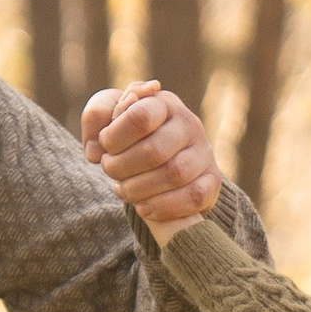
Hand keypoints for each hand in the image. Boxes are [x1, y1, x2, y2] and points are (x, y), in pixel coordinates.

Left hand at [82, 81, 221, 234]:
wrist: (159, 159)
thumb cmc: (129, 134)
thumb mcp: (108, 115)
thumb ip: (97, 116)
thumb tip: (98, 145)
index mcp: (163, 103)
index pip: (140, 116)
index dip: (114, 138)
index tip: (105, 146)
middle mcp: (189, 124)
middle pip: (155, 151)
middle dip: (122, 167)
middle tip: (110, 170)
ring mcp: (204, 152)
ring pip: (175, 174)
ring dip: (139, 189)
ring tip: (123, 190)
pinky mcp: (213, 180)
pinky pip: (194, 196)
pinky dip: (163, 206)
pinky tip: (143, 208)